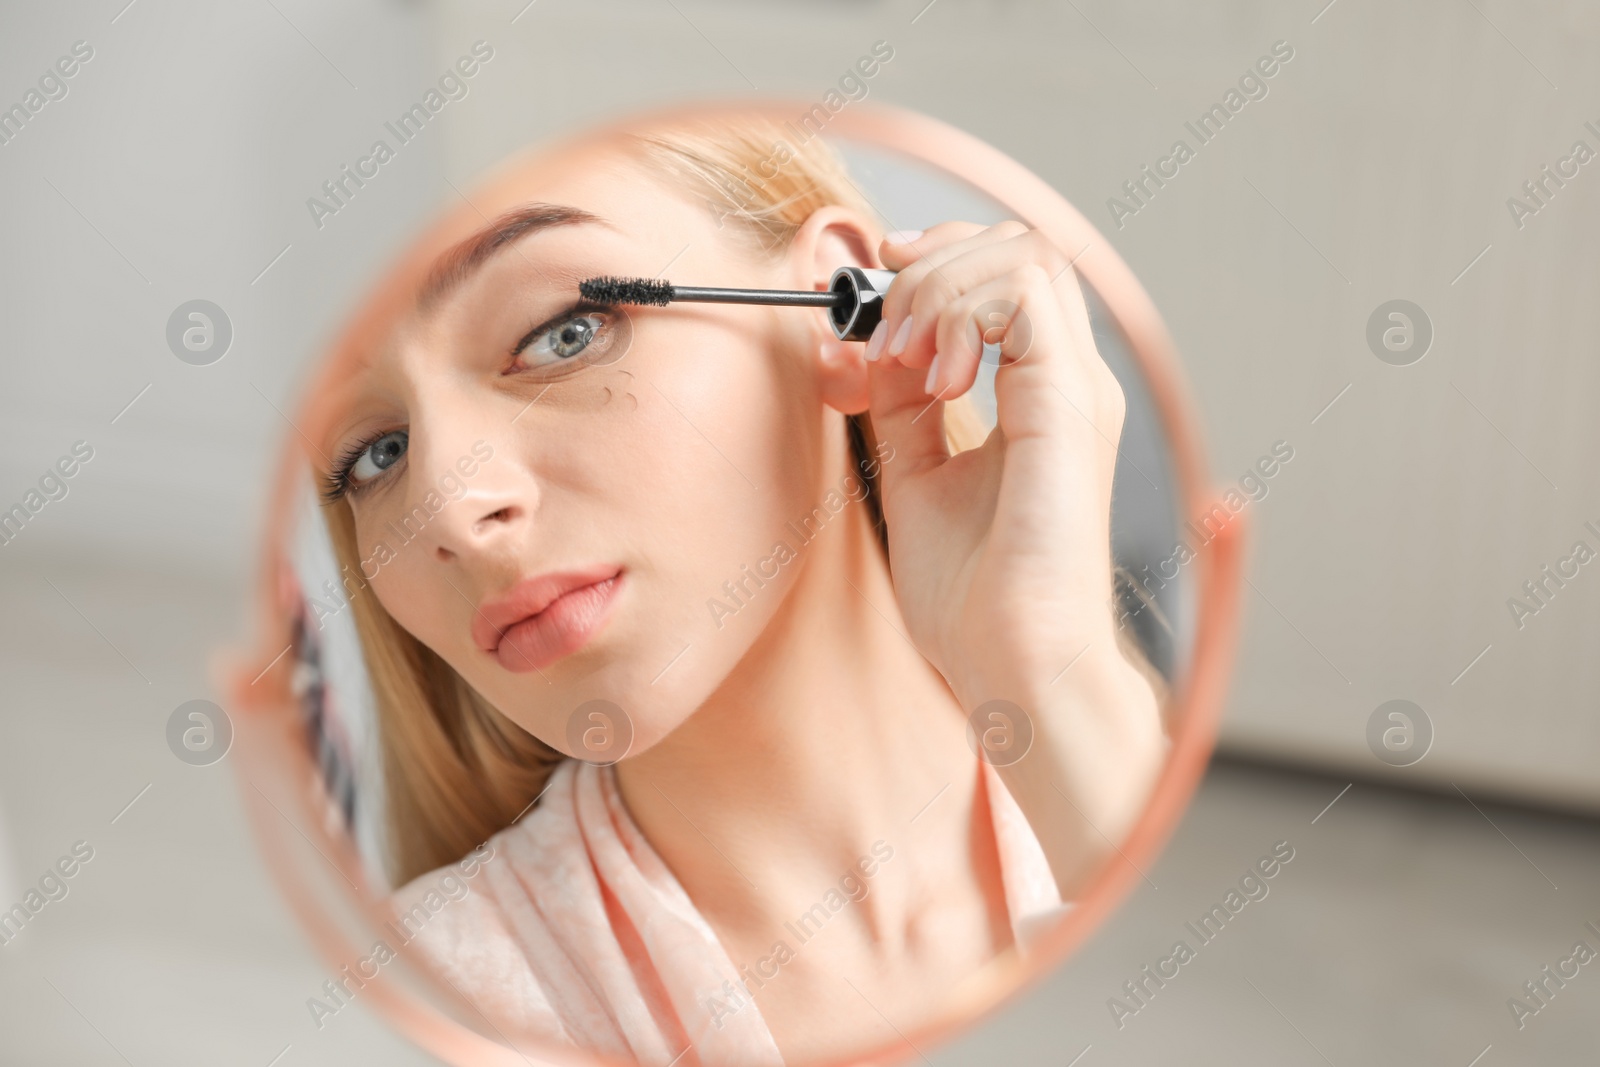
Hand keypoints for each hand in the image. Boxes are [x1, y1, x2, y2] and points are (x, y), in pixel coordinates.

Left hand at [865, 221, 1163, 894]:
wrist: (1013, 665)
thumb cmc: (976, 599)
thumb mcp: (916, 475)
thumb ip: (901, 406)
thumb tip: (867, 347)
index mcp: (1042, 396)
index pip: (1006, 277)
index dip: (934, 264)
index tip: (870, 300)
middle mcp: (1068, 382)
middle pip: (1017, 247)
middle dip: (930, 262)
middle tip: (878, 328)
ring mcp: (1076, 388)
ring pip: (1022, 254)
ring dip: (937, 287)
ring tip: (898, 358)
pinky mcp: (1069, 402)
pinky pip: (1022, 293)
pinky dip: (958, 312)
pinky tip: (929, 375)